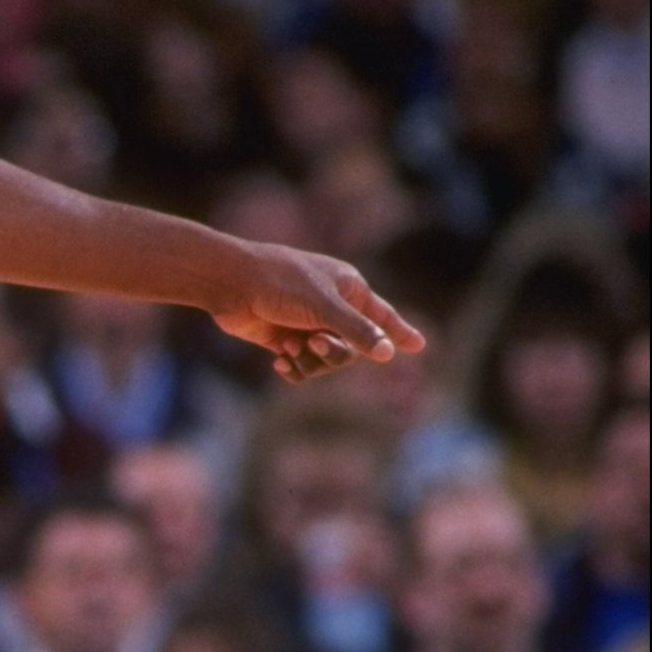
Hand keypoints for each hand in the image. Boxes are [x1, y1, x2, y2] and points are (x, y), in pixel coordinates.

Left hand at [211, 247, 421, 386]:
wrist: (231, 284)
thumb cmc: (280, 284)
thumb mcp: (323, 306)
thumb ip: (356, 331)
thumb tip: (388, 354)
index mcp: (349, 289)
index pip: (382, 316)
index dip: (400, 331)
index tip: (420, 346)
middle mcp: (331, 307)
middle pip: (352, 349)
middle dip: (335, 352)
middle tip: (313, 342)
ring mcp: (307, 324)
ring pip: (325, 360)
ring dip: (310, 360)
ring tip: (290, 346)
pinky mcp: (283, 338)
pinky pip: (301, 365)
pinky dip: (293, 367)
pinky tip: (278, 361)